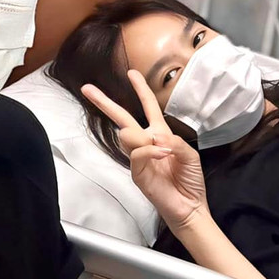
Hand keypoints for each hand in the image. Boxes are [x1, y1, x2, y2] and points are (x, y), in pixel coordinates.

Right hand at [82, 70, 208, 232]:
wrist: (189, 206)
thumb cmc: (190, 180)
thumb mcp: (190, 154)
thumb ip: (174, 141)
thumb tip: (155, 136)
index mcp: (160, 135)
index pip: (147, 107)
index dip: (141, 90)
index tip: (132, 73)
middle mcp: (146, 144)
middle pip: (122, 118)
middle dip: (105, 103)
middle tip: (87, 89)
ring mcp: (139, 159)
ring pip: (128, 135)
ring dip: (144, 137)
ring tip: (163, 150)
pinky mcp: (137, 173)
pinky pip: (137, 154)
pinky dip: (150, 151)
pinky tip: (162, 154)